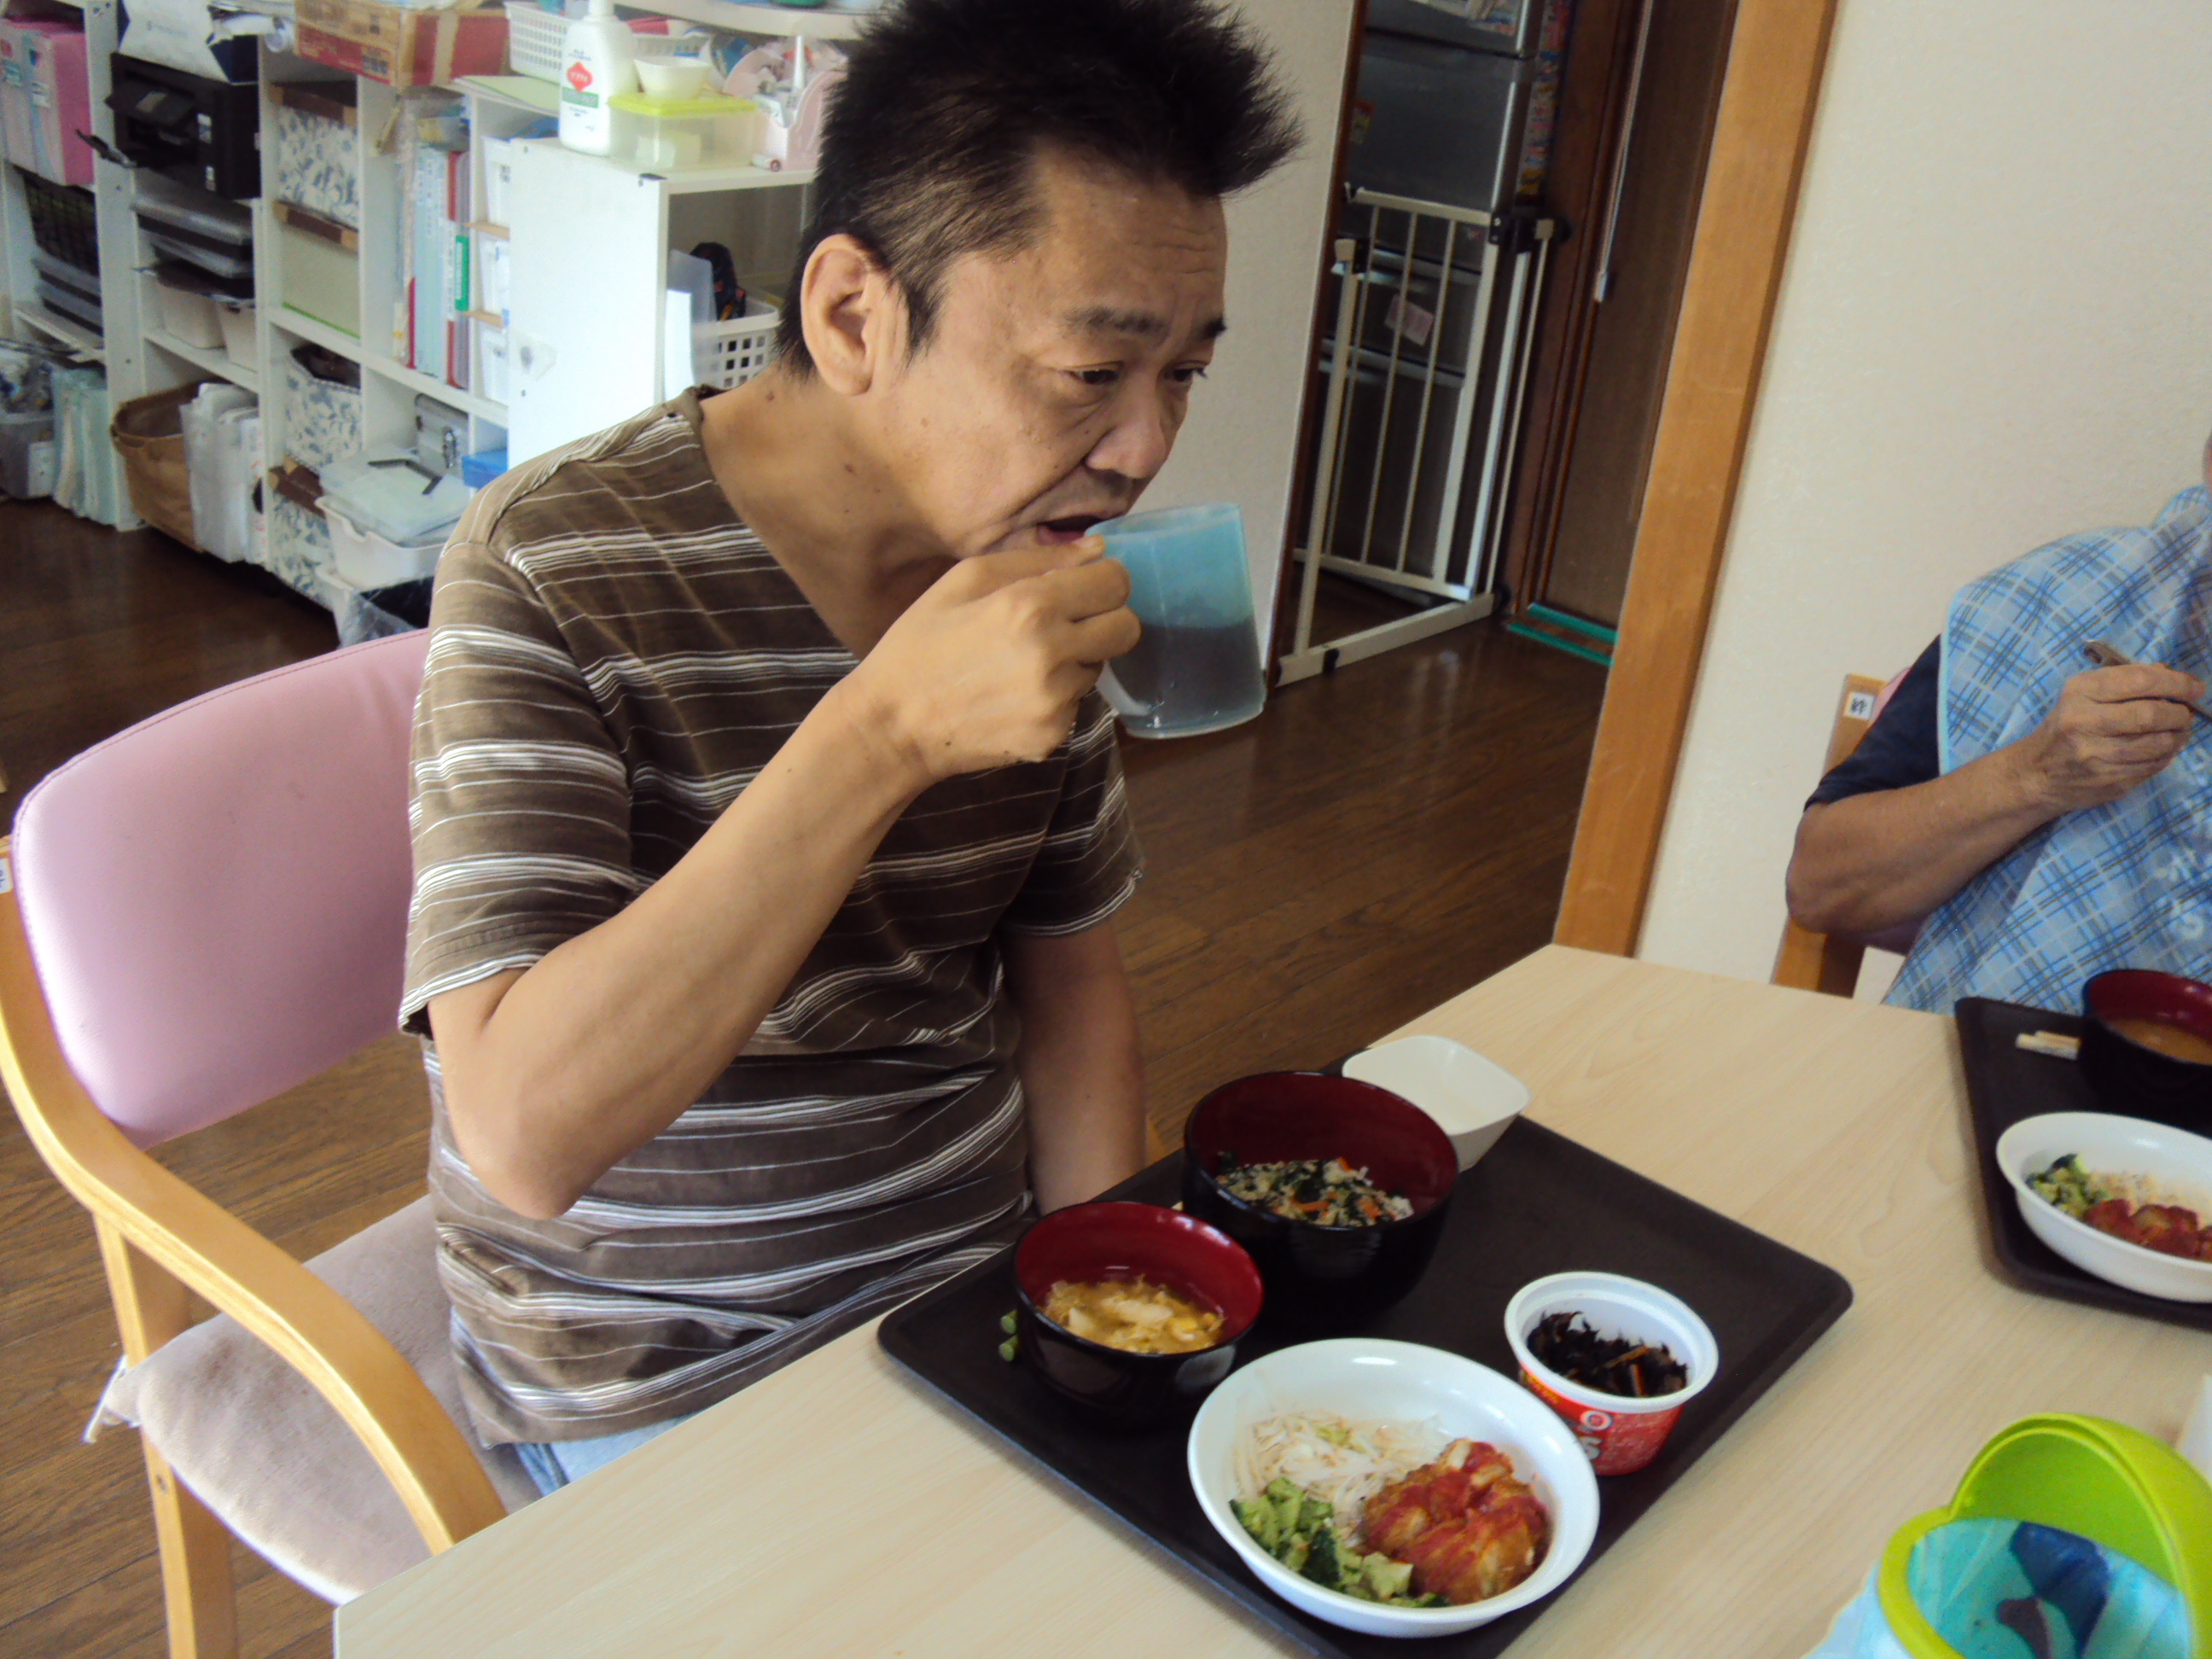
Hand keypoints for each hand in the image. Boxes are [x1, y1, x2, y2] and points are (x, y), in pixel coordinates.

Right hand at [842, 538, 1140, 781]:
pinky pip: (1077, 704)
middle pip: (1127, 627)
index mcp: (1030, 607)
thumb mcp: (964, 581)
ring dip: (1076, 659)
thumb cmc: (921, 643)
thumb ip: (1037, 560)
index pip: (1116, 582)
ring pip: (1100, 667)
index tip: (1083, 586)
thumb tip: (1097, 549)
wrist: (893, 725)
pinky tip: (1013, 695)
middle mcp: (1053, 655)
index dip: (1104, 580)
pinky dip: (1056, 696)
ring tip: (1023, 662)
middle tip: (1066, 623)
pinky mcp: (1053, 736)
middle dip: (1105, 619)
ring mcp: (1056, 701)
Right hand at [2011, 663, 2200, 812]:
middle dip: (2180, 714)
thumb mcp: (2084, 694)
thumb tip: (2171, 675)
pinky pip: (2153, 766)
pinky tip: (2161, 750)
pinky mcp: (2109, 781)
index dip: (2176, 683)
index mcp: (2080, 693)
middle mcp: (2084, 723)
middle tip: (2187, 714)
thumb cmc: (2067, 726)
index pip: (2140, 681)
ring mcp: (2096, 757)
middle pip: (2151, 715)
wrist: (2036, 774)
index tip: (2196, 688)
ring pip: (2158, 744)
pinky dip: (2166, 756)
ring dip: (2178, 736)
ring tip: (2178, 731)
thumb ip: (2126, 680)